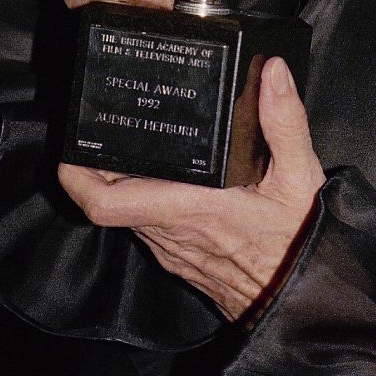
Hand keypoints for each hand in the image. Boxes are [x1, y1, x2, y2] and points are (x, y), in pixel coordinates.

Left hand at [58, 57, 323, 321]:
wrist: (302, 302)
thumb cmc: (299, 244)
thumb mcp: (301, 176)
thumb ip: (285, 121)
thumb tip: (273, 72)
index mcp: (189, 208)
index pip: (108, 202)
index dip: (79, 176)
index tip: (73, 146)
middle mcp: (171, 232)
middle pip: (111, 200)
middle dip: (101, 164)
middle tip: (104, 122)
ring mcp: (173, 250)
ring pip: (129, 213)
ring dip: (124, 182)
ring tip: (133, 140)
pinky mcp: (182, 259)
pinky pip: (149, 226)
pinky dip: (146, 200)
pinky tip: (167, 176)